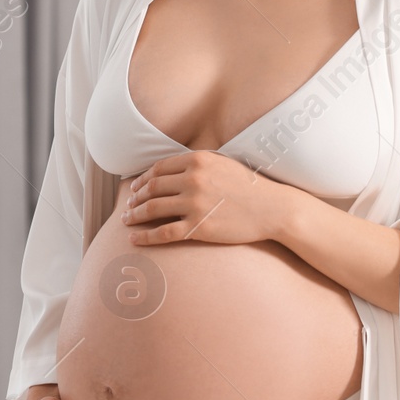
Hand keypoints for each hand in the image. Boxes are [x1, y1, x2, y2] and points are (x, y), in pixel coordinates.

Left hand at [122, 149, 289, 246]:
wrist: (273, 208)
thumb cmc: (248, 186)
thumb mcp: (222, 163)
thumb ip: (196, 163)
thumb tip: (170, 170)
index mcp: (197, 161)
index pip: (157, 169)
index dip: (142, 180)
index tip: (135, 189)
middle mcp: (192, 180)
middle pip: (151, 188)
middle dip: (135, 198)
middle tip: (127, 206)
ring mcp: (195, 204)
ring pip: (152, 209)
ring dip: (134, 215)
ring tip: (126, 220)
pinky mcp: (199, 226)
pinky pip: (163, 233)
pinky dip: (145, 237)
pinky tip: (134, 239)